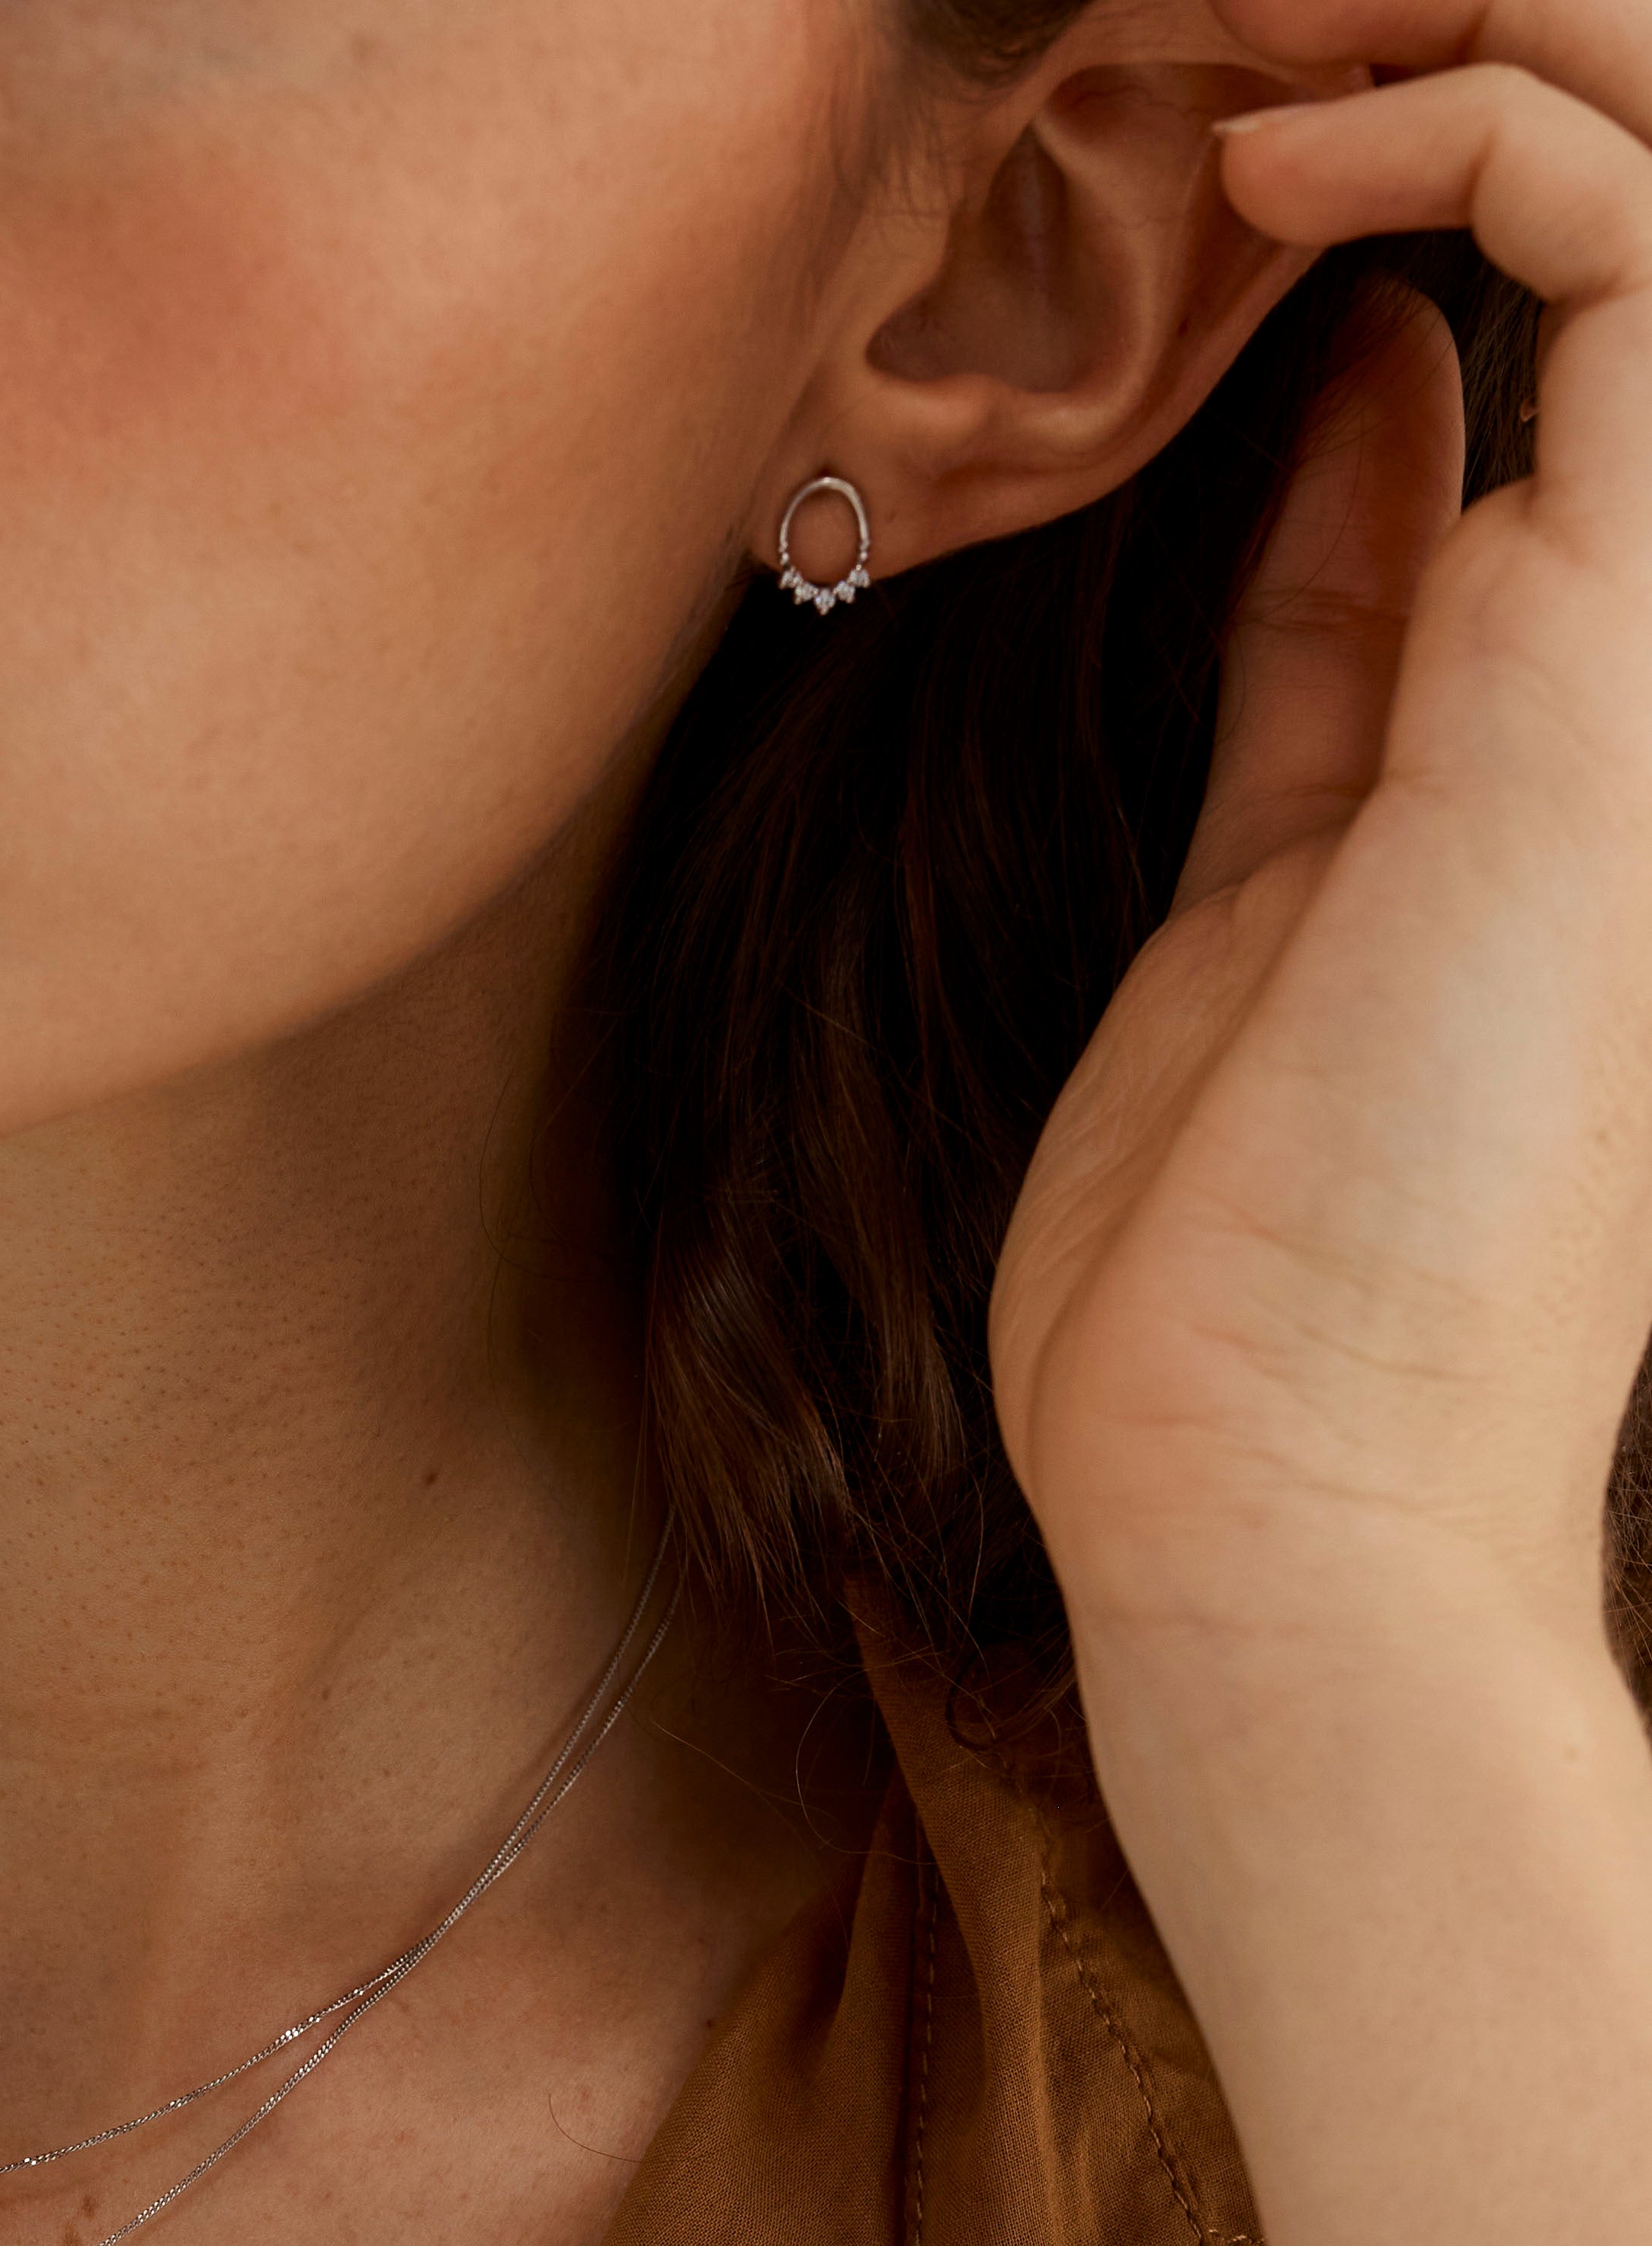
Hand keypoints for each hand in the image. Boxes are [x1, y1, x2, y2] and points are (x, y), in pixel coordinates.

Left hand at [990, 0, 1651, 1700]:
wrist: (1270, 1488)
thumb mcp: (1281, 850)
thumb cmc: (1246, 1243)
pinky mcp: (1619, 643)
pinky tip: (1280, 148)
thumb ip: (1350, 616)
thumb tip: (1375, 395)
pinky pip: (1633, 234)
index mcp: (1602, 676)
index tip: (1243, 115)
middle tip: (1263, 22)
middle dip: (1486, 38)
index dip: (1452, 132)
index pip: (1606, 300)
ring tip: (1269, 31)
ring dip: (1492, 29)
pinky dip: (1470, 112)